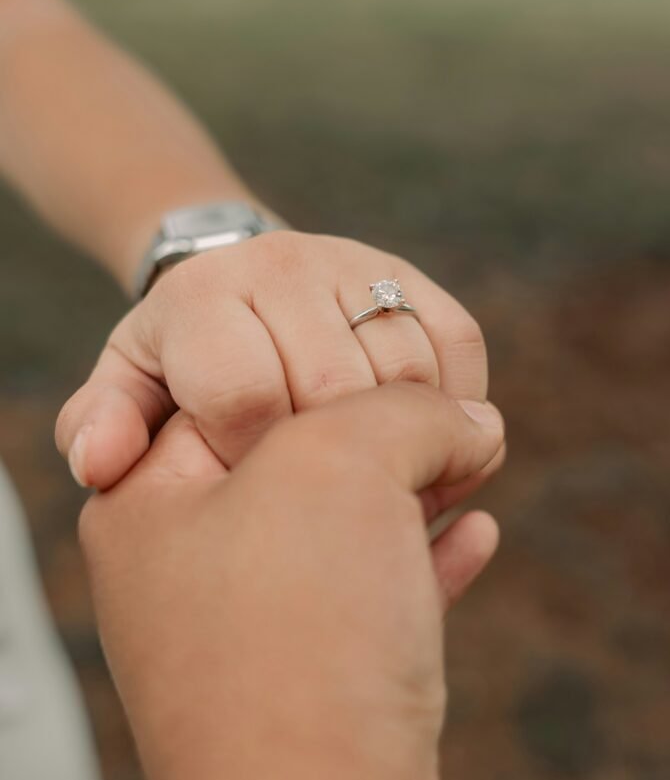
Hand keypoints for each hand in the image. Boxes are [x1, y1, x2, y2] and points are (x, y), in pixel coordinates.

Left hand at [56, 232, 488, 488]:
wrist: (243, 292)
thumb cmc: (184, 368)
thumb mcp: (127, 395)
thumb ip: (102, 429)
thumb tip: (100, 463)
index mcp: (201, 298)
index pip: (244, 394)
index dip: (257, 464)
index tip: (258, 496)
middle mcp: (281, 264)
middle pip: (337, 390)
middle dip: (341, 471)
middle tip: (335, 516)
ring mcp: (355, 265)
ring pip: (409, 374)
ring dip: (409, 451)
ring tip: (379, 493)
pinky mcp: (415, 277)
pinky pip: (459, 347)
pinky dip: (460, 411)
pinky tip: (425, 450)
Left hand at [80, 384, 503, 779]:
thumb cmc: (297, 632)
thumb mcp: (340, 462)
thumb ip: (405, 409)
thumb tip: (468, 419)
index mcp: (151, 502)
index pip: (234, 391)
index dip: (321, 364)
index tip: (389, 359)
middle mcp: (187, 568)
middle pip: (293, 465)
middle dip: (378, 436)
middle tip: (444, 414)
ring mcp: (247, 632)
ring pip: (339, 534)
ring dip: (409, 496)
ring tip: (468, 463)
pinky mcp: (311, 687)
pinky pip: (371, 600)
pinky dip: (422, 562)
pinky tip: (476, 533)